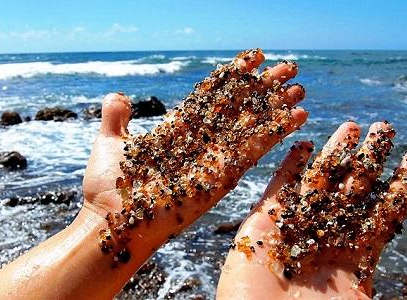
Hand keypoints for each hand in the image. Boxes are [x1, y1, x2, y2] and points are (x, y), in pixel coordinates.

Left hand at [81, 49, 306, 271]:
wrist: (112, 223)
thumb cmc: (107, 188)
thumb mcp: (109, 142)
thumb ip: (116, 118)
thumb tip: (118, 96)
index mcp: (178, 131)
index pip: (212, 95)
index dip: (235, 76)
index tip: (255, 57)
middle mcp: (201, 143)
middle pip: (239, 107)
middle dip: (264, 88)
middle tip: (289, 68)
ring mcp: (214, 159)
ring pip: (253, 125)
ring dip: (277, 106)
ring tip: (300, 86)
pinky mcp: (223, 176)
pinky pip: (255, 149)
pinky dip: (277, 131)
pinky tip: (297, 114)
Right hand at [217, 121, 406, 298]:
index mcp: (357, 257)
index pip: (386, 209)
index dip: (403, 183)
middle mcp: (328, 236)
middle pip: (354, 188)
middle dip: (370, 157)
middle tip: (383, 128)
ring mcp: (294, 227)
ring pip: (319, 181)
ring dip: (334, 153)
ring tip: (351, 127)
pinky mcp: (263, 224)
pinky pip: (278, 189)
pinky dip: (289, 166)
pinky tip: (304, 144)